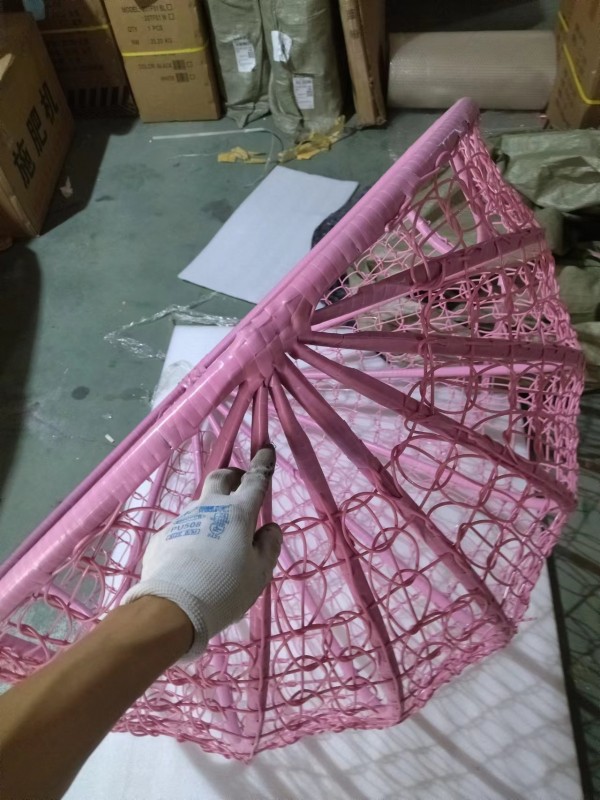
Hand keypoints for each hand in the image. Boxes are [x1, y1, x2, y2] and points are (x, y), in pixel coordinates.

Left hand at [122, 448, 281, 659]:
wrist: (172, 607)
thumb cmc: (225, 589)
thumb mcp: (259, 573)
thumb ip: (268, 546)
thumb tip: (270, 527)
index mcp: (238, 513)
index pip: (255, 480)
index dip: (262, 464)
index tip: (266, 449)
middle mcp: (209, 508)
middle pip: (220, 478)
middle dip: (232, 475)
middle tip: (240, 481)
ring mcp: (183, 520)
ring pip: (200, 504)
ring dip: (211, 508)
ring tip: (217, 531)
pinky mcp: (163, 537)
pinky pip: (183, 528)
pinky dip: (193, 534)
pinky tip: (194, 556)